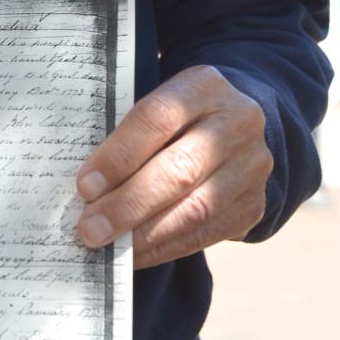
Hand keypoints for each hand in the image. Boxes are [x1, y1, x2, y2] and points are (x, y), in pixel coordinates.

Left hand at [75, 65, 271, 269]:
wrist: (237, 123)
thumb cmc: (178, 115)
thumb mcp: (159, 102)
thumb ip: (128, 132)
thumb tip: (87, 186)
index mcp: (204, 85)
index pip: (157, 119)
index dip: (119, 155)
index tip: (84, 186)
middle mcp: (237, 122)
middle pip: (179, 169)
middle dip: (128, 204)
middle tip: (89, 228)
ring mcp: (252, 165)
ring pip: (196, 208)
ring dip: (146, 234)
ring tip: (108, 246)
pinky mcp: (255, 204)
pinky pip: (207, 234)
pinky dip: (166, 247)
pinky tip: (135, 254)